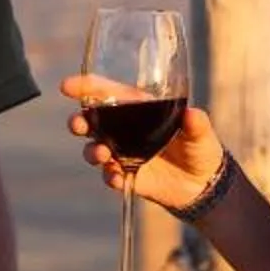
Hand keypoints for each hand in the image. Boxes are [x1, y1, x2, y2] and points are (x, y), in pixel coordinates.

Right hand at [59, 76, 222, 212]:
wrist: (203, 184)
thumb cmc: (201, 148)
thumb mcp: (202, 133)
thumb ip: (196, 123)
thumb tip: (192, 114)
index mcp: (137, 108)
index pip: (106, 93)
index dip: (84, 87)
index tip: (66, 86)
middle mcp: (124, 130)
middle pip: (91, 121)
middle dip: (78, 121)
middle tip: (78, 124)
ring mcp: (123, 153)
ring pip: (94, 149)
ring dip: (92, 151)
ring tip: (103, 154)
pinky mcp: (127, 175)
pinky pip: (109, 175)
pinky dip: (109, 176)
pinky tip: (116, 177)